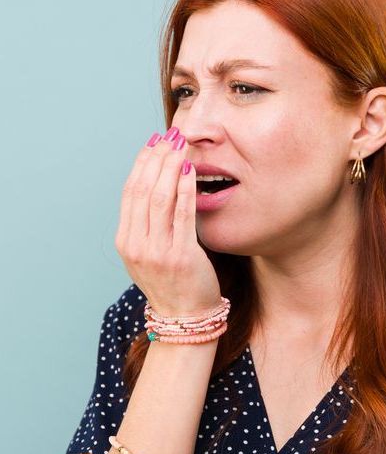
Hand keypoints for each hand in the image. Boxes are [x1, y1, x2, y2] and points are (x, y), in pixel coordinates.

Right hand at [114, 127, 222, 315]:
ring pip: (159, 198)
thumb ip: (147, 226)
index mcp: (126, 241)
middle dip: (156, 158)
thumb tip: (155, 186)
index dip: (141, 163)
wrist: (184, 318)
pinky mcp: (181, 255)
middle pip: (142, 189)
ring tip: (180, 145)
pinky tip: (190, 170)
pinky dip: (185, 188)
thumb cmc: (173, 282)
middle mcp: (136, 245)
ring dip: (169, 166)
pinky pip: (182, 214)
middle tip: (170, 135)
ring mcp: (157, 251)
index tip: (153, 142)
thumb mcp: (149, 254)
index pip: (130, 192)